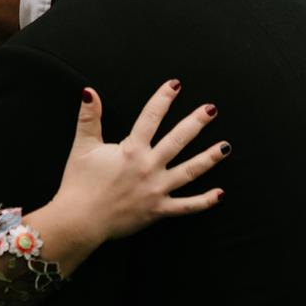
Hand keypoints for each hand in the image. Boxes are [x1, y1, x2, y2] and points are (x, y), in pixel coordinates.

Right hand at [44, 79, 228, 250]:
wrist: (79, 220)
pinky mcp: (158, 210)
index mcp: (131, 150)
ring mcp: (156, 190)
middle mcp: (148, 167)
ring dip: (209, 159)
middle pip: (177, 140)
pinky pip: (186, 206)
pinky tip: (221, 194)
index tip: (175, 85)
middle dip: (196, 123)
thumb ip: (89, 118)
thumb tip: (89, 92)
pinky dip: (204, 201)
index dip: (163, 99)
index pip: (150, 118)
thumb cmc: (79, 184)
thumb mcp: (83, 147)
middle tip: (211, 109)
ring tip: (226, 147)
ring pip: (189, 171)